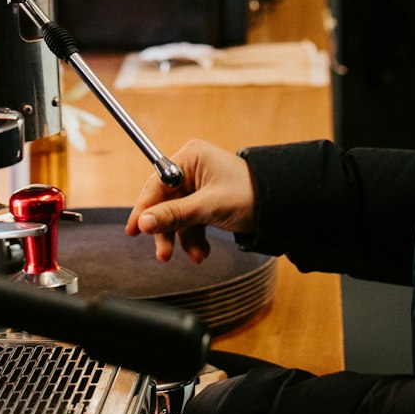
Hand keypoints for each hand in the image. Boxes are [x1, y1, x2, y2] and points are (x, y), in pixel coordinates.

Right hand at [125, 140, 256, 263]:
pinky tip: (202, 251)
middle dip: (167, 230)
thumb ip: (174, 215)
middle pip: (165, 202)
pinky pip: (190, 221)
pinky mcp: (205, 201)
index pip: (157, 184)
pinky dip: (195, 237)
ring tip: (196, 255)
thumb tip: (143, 223)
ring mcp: (199, 186)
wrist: (280, 206)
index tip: (134, 230)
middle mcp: (192, 169)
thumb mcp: (208, 207)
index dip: (144, 208)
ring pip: (177, 216)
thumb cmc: (249, 195)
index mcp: (190, 157)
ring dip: (184, 238)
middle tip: (164, 254)